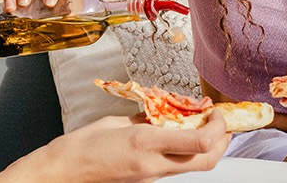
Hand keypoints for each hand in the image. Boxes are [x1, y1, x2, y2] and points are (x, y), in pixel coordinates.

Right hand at [0, 114, 228, 182]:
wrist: (64, 173)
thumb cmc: (83, 145)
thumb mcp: (117, 121)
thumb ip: (146, 117)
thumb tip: (168, 112)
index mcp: (144, 142)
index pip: (199, 141)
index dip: (217, 126)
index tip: (216, 111)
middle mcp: (152, 164)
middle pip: (206, 161)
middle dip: (222, 142)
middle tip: (221, 123)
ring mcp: (151, 177)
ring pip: (194, 166)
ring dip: (206, 148)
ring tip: (202, 127)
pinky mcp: (147, 182)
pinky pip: (176, 168)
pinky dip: (185, 154)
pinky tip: (178, 140)